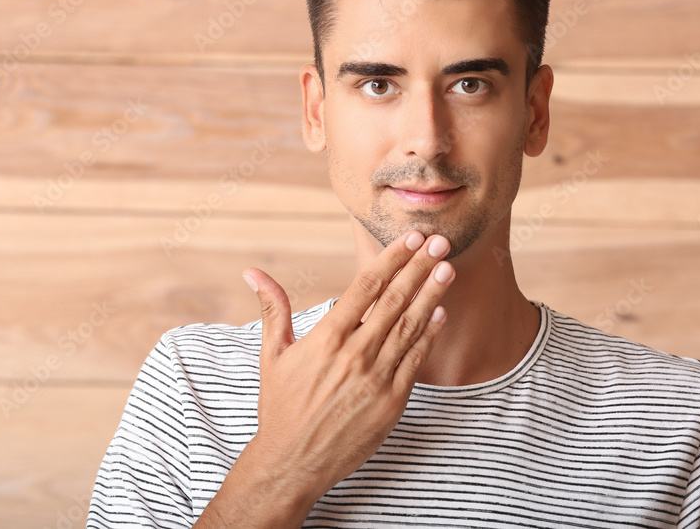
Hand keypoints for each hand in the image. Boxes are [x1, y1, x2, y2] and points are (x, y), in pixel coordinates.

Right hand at [197, 230, 452, 526]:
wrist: (293, 461)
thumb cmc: (281, 406)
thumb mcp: (272, 354)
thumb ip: (272, 308)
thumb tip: (252, 272)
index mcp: (326, 338)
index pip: (366, 287)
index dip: (392, 259)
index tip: (410, 239)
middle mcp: (354, 355)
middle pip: (394, 301)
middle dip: (419, 268)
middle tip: (440, 242)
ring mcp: (376, 379)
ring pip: (409, 327)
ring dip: (431, 295)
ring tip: (447, 268)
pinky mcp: (392, 403)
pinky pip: (415, 361)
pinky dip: (428, 335)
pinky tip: (439, 313)